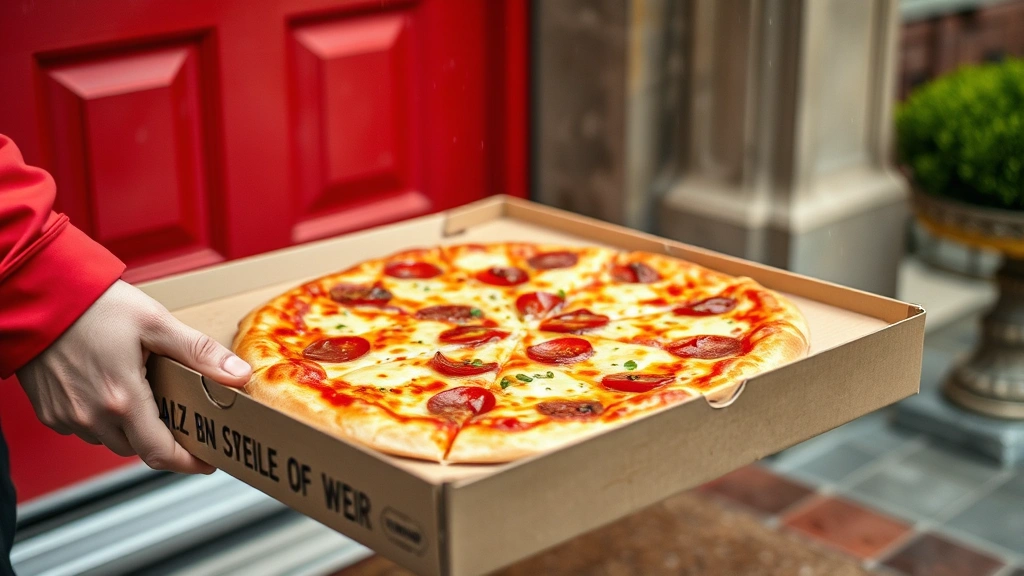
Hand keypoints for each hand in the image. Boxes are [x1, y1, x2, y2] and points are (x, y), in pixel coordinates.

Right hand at [15, 280, 251, 473]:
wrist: (37, 295)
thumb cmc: (93, 305)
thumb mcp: (156, 323)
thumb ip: (199, 353)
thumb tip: (238, 374)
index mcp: (122, 400)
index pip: (160, 453)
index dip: (188, 462)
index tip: (208, 461)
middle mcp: (91, 416)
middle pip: (138, 447)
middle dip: (164, 438)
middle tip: (184, 418)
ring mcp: (67, 416)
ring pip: (111, 439)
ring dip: (133, 428)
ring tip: (150, 398)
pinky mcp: (50, 411)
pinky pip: (86, 428)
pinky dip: (105, 418)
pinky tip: (114, 390)